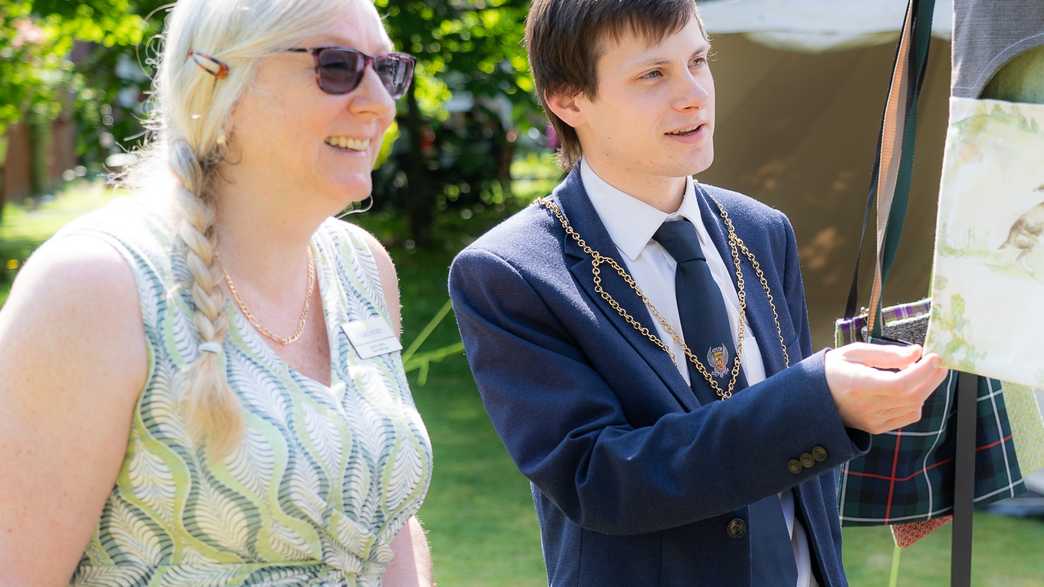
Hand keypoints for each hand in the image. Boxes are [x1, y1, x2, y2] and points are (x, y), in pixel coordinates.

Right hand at [824, 343, 948, 433]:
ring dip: (926, 388)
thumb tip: (917, 352)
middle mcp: (867, 407)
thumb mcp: (854, 353)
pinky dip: (917, 401)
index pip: (900, 384)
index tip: (934, 356)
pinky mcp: (877, 427)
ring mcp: (873, 420)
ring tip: (928, 372)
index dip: (922, 372)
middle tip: (939, 362)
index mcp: (858, 385)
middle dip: (931, 378)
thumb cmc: (834, 370)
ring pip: (914, 406)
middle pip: (912, 396)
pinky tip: (914, 388)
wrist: (814, 398)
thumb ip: (886, 353)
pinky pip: (908, 416)